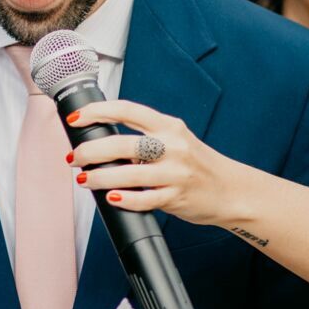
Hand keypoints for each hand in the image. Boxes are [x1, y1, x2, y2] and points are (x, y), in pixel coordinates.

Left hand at [68, 98, 248, 226]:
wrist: (232, 190)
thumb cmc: (197, 164)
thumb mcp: (175, 139)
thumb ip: (145, 136)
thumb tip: (102, 141)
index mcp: (169, 126)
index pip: (127, 110)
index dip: (97, 111)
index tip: (77, 118)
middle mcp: (173, 146)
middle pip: (123, 144)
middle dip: (92, 151)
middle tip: (76, 157)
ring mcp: (176, 173)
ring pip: (130, 174)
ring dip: (100, 177)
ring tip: (85, 179)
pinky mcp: (177, 198)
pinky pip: (144, 199)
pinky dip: (124, 199)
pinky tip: (111, 198)